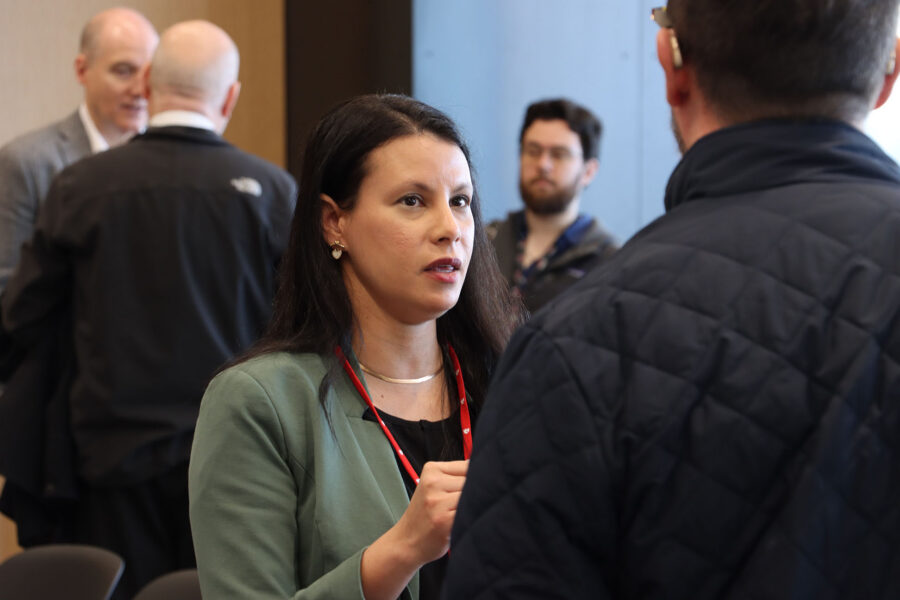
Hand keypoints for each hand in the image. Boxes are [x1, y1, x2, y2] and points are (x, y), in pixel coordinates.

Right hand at [360, 460, 468, 599]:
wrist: (406, 542)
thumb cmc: (426, 514)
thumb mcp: (434, 487)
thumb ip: (456, 476)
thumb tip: (489, 471)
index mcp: (431, 470)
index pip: (468, 466)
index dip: (478, 479)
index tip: (476, 489)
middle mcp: (433, 483)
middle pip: (472, 481)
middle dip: (476, 494)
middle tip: (465, 507)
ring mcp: (438, 502)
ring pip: (472, 497)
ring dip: (474, 507)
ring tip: (463, 515)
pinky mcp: (444, 520)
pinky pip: (469, 513)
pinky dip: (471, 519)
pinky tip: (462, 524)